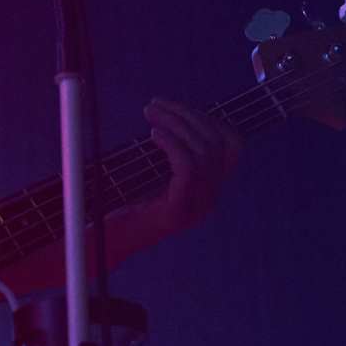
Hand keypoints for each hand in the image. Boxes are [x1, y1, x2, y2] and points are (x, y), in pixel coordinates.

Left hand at [138, 96, 240, 235]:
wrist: (114, 241)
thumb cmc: (130, 204)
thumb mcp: (157, 173)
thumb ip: (173, 152)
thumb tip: (172, 115)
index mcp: (210, 187)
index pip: (231, 146)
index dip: (210, 120)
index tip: (178, 107)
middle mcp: (210, 197)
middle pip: (216, 144)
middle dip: (187, 115)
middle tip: (155, 104)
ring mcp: (198, 205)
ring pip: (203, 152)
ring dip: (176, 124)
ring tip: (150, 112)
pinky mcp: (179, 210)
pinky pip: (188, 168)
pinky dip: (173, 144)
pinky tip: (154, 134)